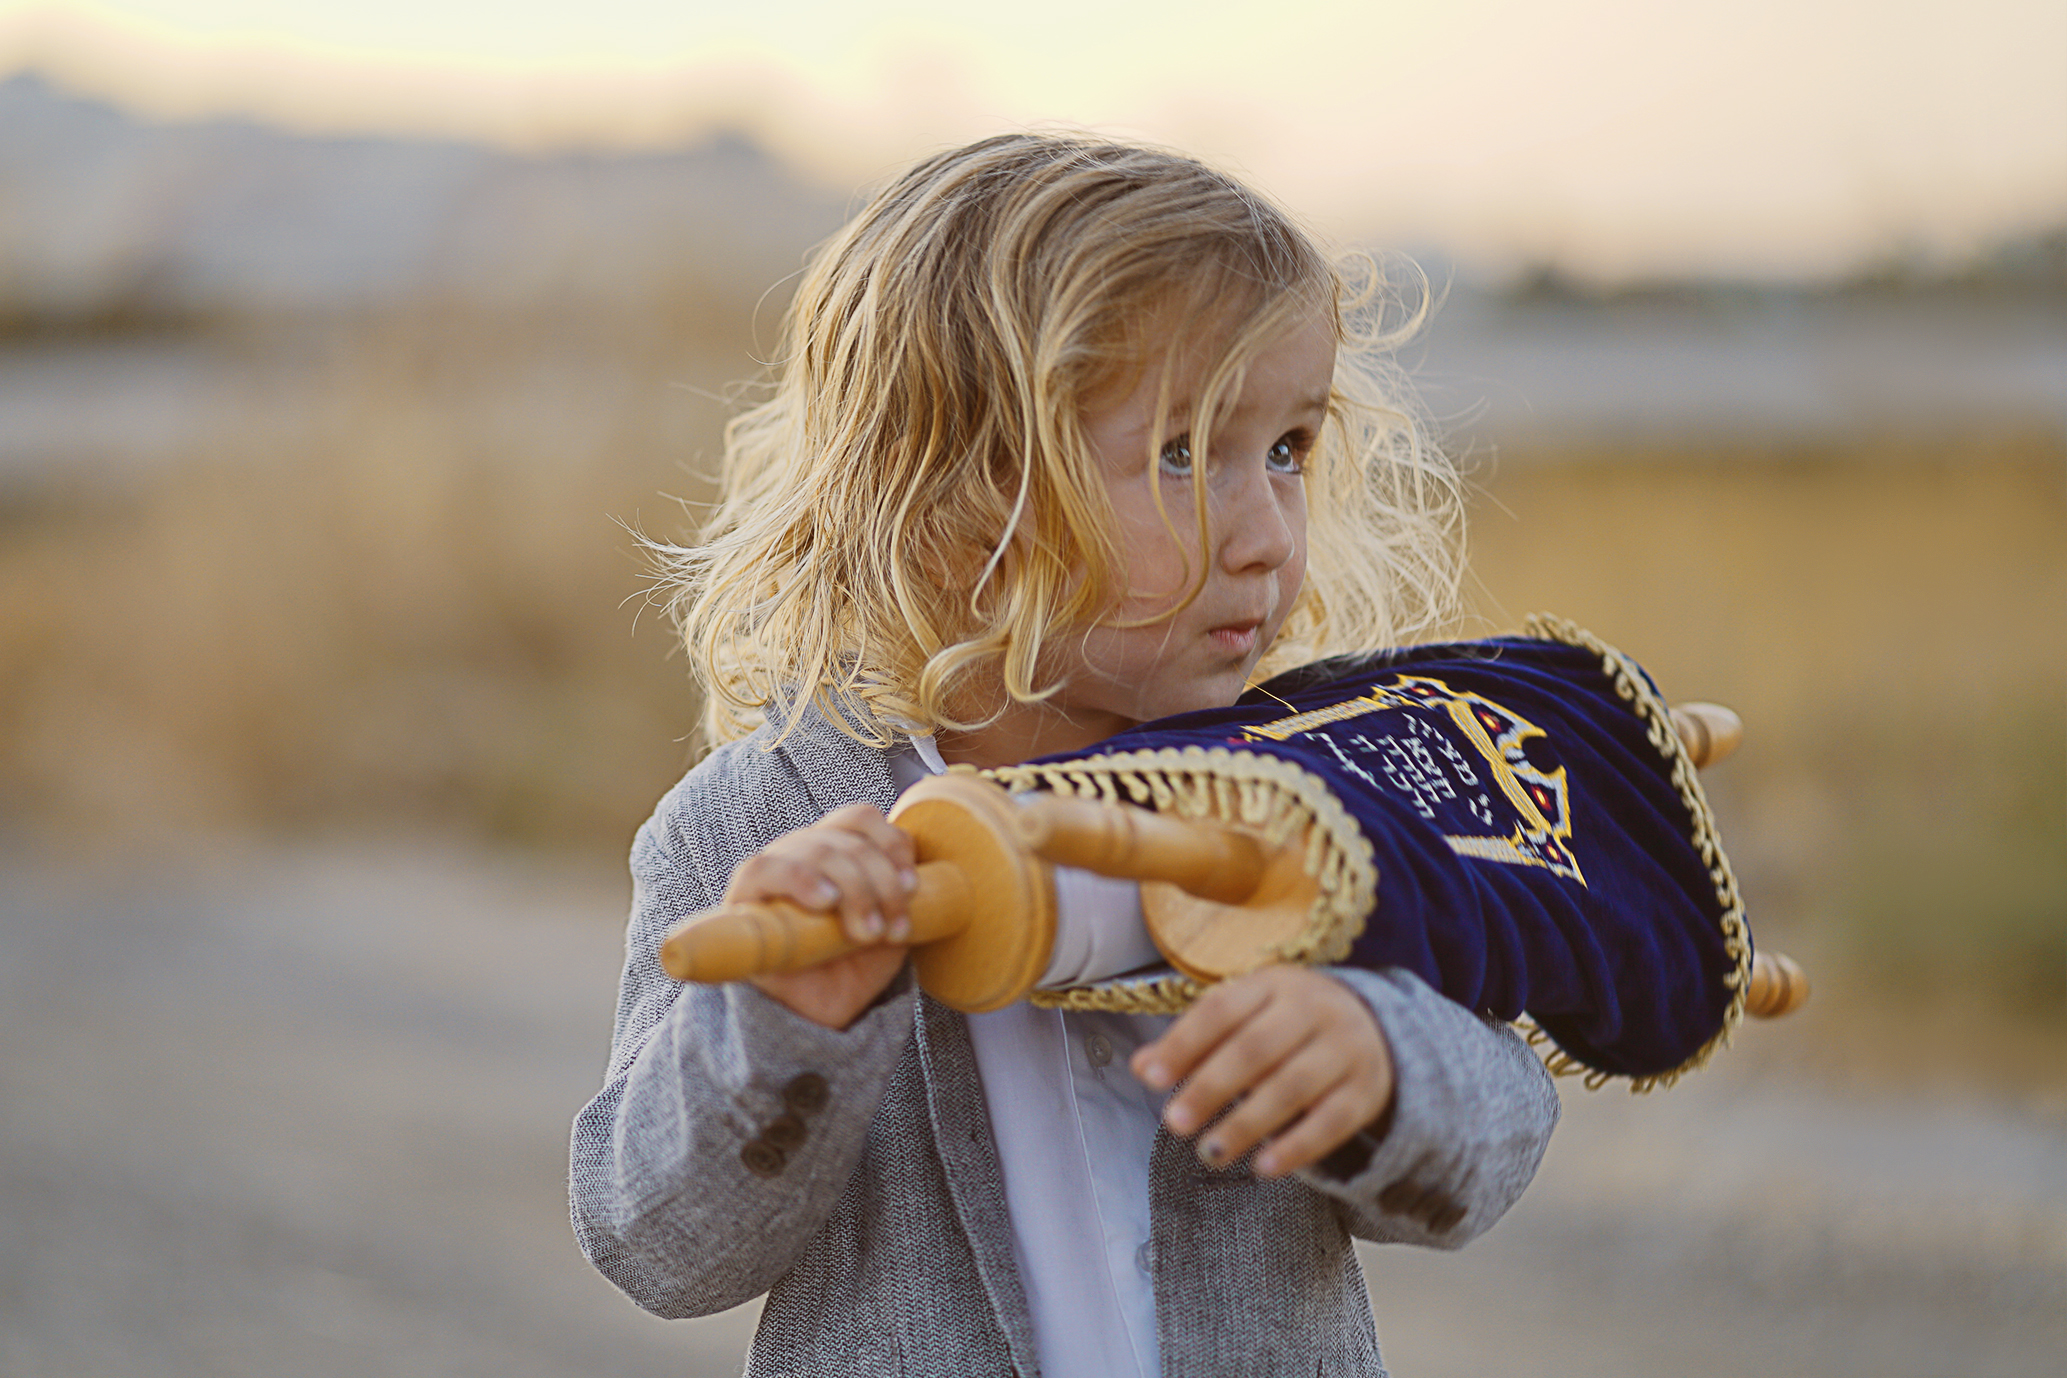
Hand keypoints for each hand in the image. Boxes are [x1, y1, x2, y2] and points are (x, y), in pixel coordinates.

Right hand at [723, 804, 918, 1029]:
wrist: (814, 1016)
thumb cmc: (850, 967)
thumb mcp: (889, 929)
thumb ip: (901, 898)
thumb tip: (920, 878)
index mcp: (838, 850)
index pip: (860, 819)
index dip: (893, 845)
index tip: (914, 888)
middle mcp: (804, 851)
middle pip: (848, 838)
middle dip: (881, 882)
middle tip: (892, 929)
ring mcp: (774, 868)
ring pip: (819, 849)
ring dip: (855, 889)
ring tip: (866, 932)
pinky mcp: (743, 894)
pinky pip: (766, 868)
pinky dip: (803, 880)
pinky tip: (826, 902)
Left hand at [1130, 966, 1394, 1179]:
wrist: (1374, 1027)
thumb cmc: (1287, 1024)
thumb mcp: (1245, 1017)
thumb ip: (1194, 1041)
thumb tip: (1141, 1066)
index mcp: (1274, 983)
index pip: (1222, 1009)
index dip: (1185, 1043)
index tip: (1152, 1078)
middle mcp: (1314, 1009)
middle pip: (1256, 1049)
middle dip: (1211, 1087)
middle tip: (1174, 1123)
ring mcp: (1345, 1048)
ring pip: (1293, 1087)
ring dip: (1247, 1124)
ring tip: (1209, 1152)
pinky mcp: (1366, 1090)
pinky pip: (1332, 1122)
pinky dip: (1297, 1147)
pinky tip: (1263, 1167)